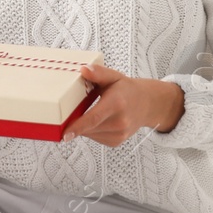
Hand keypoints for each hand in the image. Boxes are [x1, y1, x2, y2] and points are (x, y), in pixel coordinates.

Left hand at [64, 64, 185, 146]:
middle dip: (76, 122)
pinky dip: (92, 130)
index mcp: (117, 103)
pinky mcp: (116, 142)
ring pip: (90, 133)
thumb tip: (83, 70)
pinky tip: (99, 120)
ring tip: (93, 111)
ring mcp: (119, 134)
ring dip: (84, 125)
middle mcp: (120, 121)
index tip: (65, 133)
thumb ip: (98, 73)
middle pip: (89, 127)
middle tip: (70, 112)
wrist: (146, 104)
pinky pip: (96, 137)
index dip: (78, 127)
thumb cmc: (128, 90)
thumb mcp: (114, 77)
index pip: (94, 118)